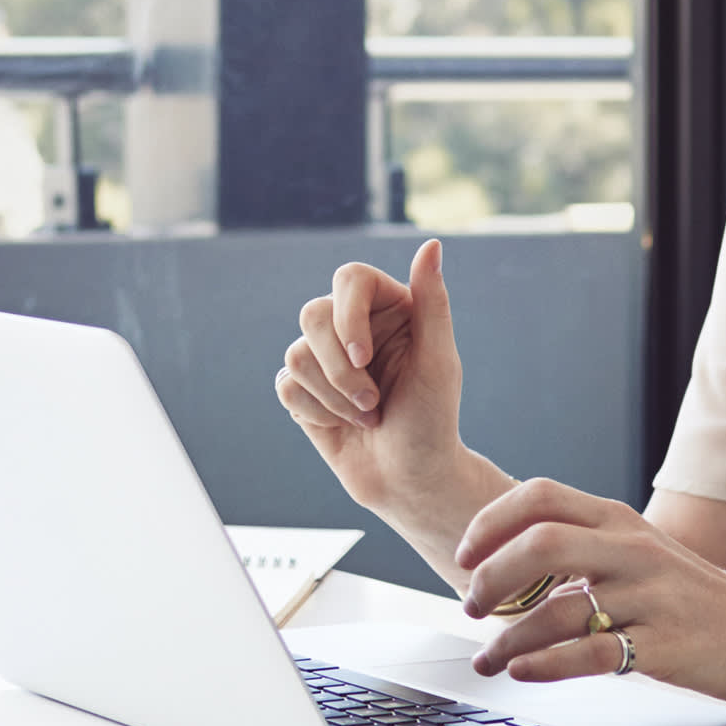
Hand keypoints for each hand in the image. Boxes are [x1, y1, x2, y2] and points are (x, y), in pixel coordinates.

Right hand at [271, 239, 478, 522]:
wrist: (410, 482)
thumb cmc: (432, 421)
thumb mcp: (439, 363)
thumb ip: (433, 303)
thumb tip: (432, 244)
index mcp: (390, 308)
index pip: (349, 278)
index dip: (348, 314)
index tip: (364, 357)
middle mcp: (354, 326)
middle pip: (313, 314)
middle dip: (340, 369)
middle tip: (373, 401)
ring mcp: (325, 357)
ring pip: (296, 354)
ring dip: (333, 397)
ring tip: (367, 417)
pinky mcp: (303, 389)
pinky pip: (286, 385)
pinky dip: (316, 412)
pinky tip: (343, 426)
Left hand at [453, 479, 725, 705]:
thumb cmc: (692, 599)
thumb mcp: (639, 554)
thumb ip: (582, 550)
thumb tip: (503, 567)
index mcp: (620, 520)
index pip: (540, 496)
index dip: (490, 521)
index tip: (464, 555)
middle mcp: (634, 549)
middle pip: (541, 544)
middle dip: (490, 577)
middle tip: (471, 606)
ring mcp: (651, 597)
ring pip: (560, 610)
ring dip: (509, 639)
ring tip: (489, 659)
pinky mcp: (665, 645)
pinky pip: (592, 654)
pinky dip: (546, 665)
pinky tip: (523, 671)